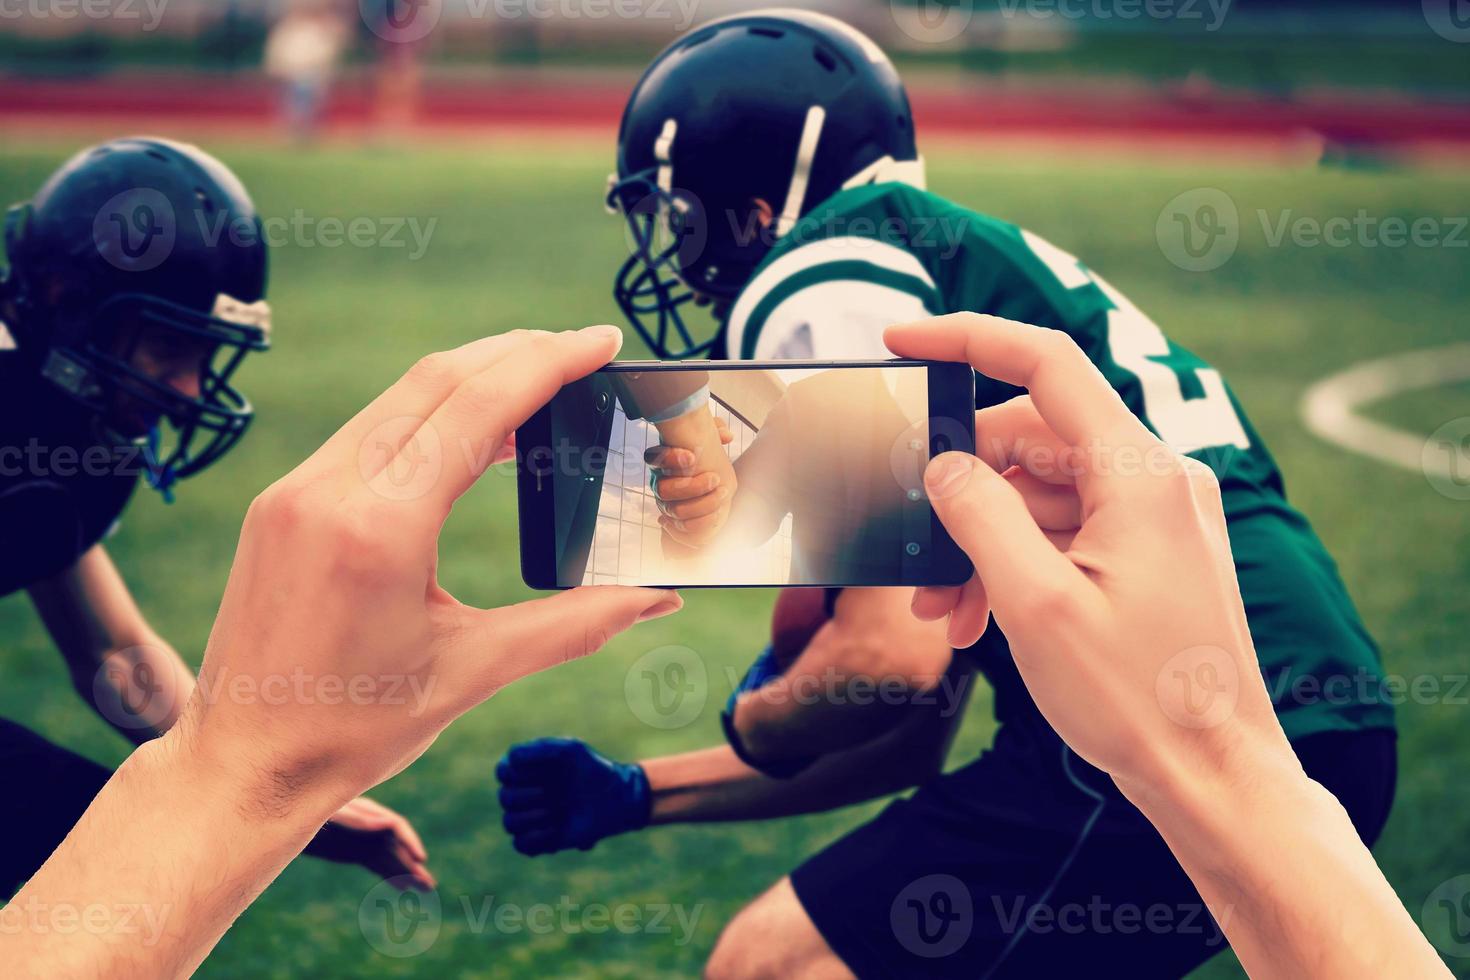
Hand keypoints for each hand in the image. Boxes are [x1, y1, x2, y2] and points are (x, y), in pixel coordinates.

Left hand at [178, 327, 683, 814]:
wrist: (245, 763)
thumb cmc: (354, 728)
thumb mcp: (475, 670)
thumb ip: (574, 624)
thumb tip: (655, 598)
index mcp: (379, 528)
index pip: (476, 408)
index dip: (548, 363)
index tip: (600, 340)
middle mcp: (328, 490)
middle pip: (437, 380)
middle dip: (517, 352)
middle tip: (582, 349)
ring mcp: (296, 490)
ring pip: (399, 397)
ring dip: (473, 376)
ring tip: (538, 381)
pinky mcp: (283, 501)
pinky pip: (368, 430)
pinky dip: (429, 413)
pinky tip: (471, 431)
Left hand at [304, 795, 435, 890]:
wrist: (280, 817)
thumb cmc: (304, 806)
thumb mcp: (328, 812)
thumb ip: (355, 818)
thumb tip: (387, 823)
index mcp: (365, 810)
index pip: (395, 826)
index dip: (409, 842)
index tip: (420, 859)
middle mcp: (368, 824)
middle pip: (396, 845)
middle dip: (412, 865)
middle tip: (428, 885)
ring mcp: (361, 838)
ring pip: (389, 857)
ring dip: (405, 872)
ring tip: (425, 888)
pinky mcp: (353, 851)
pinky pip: (376, 863)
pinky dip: (389, 875)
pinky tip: (401, 887)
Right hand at [495, 738, 650, 854]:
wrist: (617, 797)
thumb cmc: (593, 769)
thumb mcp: (571, 751)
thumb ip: (541, 749)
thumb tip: (512, 759)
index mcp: (527, 770)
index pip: (503, 772)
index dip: (518, 774)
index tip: (544, 771)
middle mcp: (525, 794)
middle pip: (505, 798)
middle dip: (530, 796)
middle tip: (554, 794)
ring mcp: (532, 818)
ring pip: (509, 823)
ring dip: (532, 818)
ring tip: (557, 813)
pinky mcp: (541, 840)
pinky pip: (521, 845)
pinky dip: (537, 839)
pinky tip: (558, 830)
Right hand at [646, 416, 734, 549]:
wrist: (714, 485)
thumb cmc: (708, 458)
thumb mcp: (712, 439)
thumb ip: (715, 429)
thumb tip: (725, 435)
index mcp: (664, 461)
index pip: (653, 458)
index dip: (669, 458)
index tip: (692, 457)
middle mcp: (661, 485)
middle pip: (664, 491)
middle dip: (692, 486)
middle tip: (716, 478)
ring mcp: (668, 505)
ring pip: (676, 512)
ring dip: (704, 504)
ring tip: (724, 492)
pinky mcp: (679, 524)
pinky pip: (684, 531)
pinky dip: (702, 524)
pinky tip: (718, 513)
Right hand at [884, 314, 1288, 795]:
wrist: (1213, 779)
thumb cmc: (1138, 697)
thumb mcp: (1034, 603)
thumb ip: (979, 516)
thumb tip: (942, 465)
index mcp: (1139, 472)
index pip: (1045, 363)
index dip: (966, 338)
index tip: (900, 338)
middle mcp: (1154, 480)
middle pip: (1030, 437)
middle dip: (959, 484)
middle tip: (906, 535)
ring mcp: (1154, 518)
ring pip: (1039, 493)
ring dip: (979, 538)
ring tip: (936, 610)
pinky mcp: (1147, 554)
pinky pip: (1063, 532)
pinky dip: (1013, 562)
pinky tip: (972, 618)